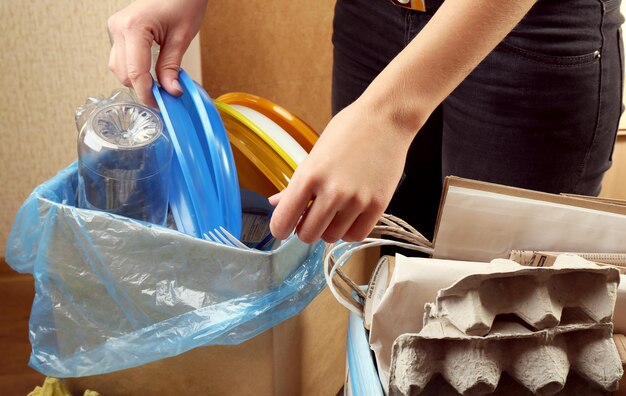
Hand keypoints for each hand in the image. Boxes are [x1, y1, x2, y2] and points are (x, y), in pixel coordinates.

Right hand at [107, 0, 207, 106]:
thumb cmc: (182, 1)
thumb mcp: (182, 37)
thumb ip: (172, 66)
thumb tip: (171, 92)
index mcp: (133, 27)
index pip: (136, 73)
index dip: (147, 93)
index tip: (160, 105)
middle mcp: (119, 28)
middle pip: (124, 73)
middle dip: (143, 87)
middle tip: (165, 95)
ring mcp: (116, 28)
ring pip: (119, 68)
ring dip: (137, 80)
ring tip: (159, 84)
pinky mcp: (119, 31)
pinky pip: (120, 58)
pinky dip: (134, 69)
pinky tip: (150, 72)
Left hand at [269, 99, 415, 243]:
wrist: (386, 118)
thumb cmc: (348, 130)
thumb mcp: (315, 154)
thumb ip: (295, 184)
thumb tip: (275, 203)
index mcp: (309, 175)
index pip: (284, 220)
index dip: (280, 229)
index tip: (283, 228)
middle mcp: (332, 191)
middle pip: (308, 235)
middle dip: (305, 230)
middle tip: (311, 217)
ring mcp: (357, 200)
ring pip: (332, 237)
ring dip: (329, 230)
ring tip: (333, 213)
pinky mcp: (378, 205)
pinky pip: (356, 236)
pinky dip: (349, 231)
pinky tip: (349, 217)